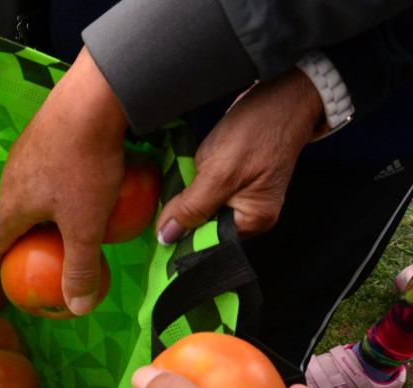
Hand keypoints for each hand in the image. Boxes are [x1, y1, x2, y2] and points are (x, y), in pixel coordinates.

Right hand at [0, 47, 128, 315]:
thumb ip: (80, 267)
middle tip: (46, 250)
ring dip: (40, 206)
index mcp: (12, 205)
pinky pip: (44, 165)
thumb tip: (77, 308)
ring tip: (68, 215)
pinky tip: (84, 178)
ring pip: (27, 187)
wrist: (92, 99)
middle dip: (23, 235)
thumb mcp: (86, 225)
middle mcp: (10, 177)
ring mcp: (24, 150)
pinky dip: (56, 180)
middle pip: (10, 214)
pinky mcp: (42, 130)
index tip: (11, 273)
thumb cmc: (84, 167)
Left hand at [155, 67, 324, 244]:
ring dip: (184, 197)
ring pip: (200, 208)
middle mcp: (248, 215)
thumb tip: (168, 237)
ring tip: (179, 180)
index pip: (207, 242)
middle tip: (167, 196)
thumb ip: (192, 208)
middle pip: (202, 227)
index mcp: (252, 221)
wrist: (280, 94)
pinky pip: (204, 191)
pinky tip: (186, 170)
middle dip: (182, 215)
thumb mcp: (219, 172)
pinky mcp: (232, 180)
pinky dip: (192, 183)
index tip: (157, 230)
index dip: (181, 237)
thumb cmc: (257, 131)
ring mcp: (241, 197)